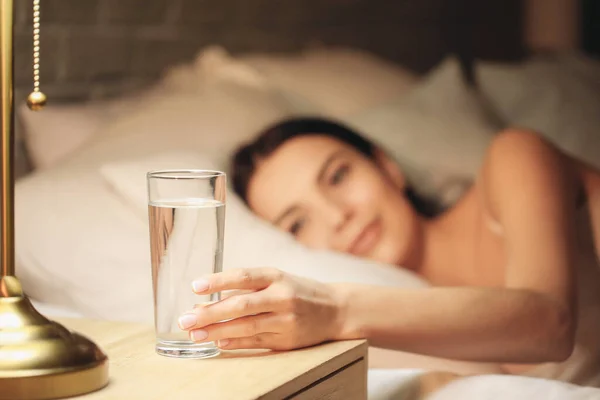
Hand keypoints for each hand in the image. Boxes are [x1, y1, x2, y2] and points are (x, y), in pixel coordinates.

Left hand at [177, 268, 345, 350]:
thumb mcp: (277, 280)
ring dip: (217, 331)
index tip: (195, 286)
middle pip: (241, 304)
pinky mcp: (288, 340)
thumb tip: (206, 298)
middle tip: (185, 318)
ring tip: (195, 334)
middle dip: (210, 312)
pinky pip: (256, 342)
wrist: (336, 310)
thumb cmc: (299, 291)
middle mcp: (282, 296)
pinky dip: (235, 343)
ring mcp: (286, 320)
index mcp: (277, 276)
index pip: (243, 276)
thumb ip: (245, 288)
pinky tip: (218, 343)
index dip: (218, 281)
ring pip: (246, 326)